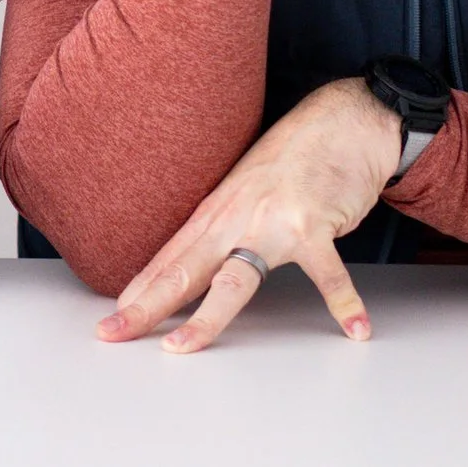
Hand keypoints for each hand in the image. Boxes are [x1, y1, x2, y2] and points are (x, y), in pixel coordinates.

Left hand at [98, 77, 402, 352]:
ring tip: (183, 345)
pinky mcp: (314, 225)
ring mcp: (273, 222)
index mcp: (215, 213)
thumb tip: (192, 265)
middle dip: (146, 304)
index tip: (113, 319)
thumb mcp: (242, 191)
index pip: (169, 260)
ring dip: (206, 317)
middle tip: (115, 331)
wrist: (339, 122)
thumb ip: (220, 229)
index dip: (139, 290)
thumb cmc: (290, 160)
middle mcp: (235, 218)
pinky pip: (327, 273)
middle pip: (183, 271)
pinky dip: (343, 301)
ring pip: (233, 280)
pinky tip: (354, 327)